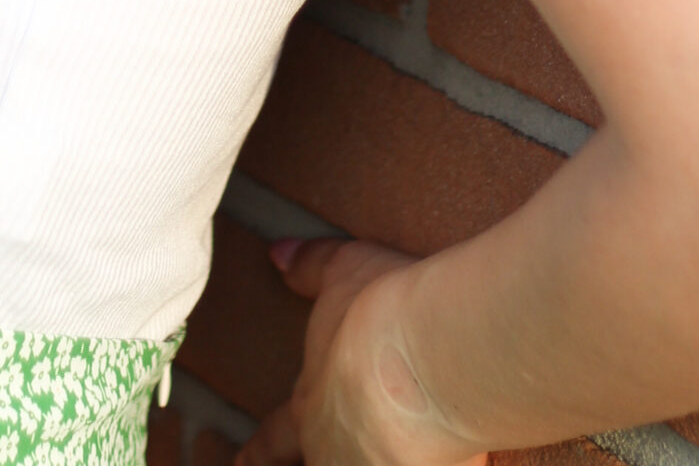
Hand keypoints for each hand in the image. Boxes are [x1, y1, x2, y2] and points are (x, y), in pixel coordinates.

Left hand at [235, 237, 485, 465]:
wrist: (433, 354)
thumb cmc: (380, 312)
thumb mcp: (341, 269)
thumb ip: (310, 266)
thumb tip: (278, 254)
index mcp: (312, 407)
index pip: (276, 438)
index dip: (261, 450)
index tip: (242, 460)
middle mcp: (337, 451)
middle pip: (318, 463)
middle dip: (321, 457)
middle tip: (322, 454)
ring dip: (375, 456)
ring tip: (389, 449)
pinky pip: (435, 464)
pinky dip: (443, 457)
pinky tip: (455, 453)